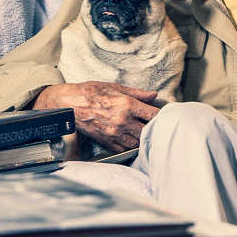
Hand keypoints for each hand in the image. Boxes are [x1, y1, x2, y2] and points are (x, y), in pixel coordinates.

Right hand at [38, 81, 159, 151]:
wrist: (71, 104)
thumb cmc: (92, 92)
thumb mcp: (116, 88)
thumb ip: (137, 94)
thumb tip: (153, 95)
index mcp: (127, 105)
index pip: (153, 115)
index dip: (161, 116)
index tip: (165, 115)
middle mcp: (123, 121)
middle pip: (147, 131)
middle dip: (153, 129)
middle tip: (155, 126)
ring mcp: (114, 133)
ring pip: (137, 142)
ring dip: (142, 138)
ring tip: (143, 133)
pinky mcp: (107, 141)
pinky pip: (124, 148)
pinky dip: (130, 145)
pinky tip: (131, 139)